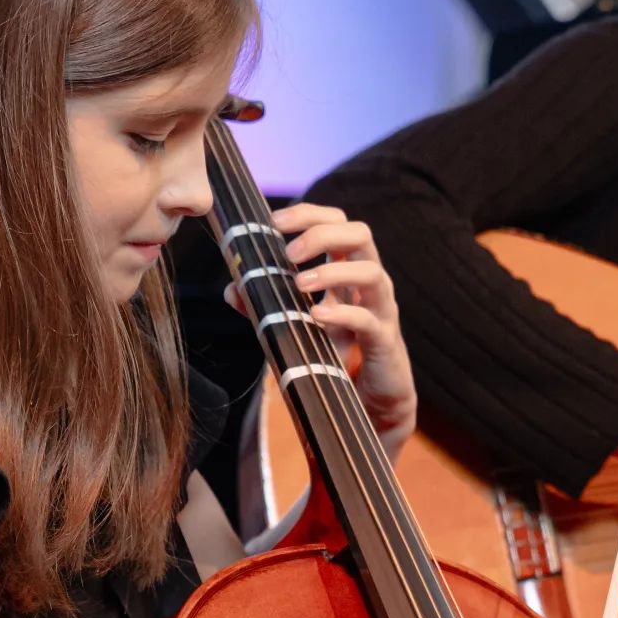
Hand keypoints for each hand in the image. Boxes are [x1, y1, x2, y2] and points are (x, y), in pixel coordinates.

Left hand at [226, 203, 416, 461]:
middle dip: (322, 233)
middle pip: (360, 234)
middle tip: (289, 252)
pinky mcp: (385, 342)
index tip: (274, 221)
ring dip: (333, 272)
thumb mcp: (295, 325)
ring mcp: (381, 310)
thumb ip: (264, 306)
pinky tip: (315, 317)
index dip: (309, 214)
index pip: (337, 222)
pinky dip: (340, 315)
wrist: (370, 403)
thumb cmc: (334, 355)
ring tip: (299, 282)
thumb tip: (232, 288)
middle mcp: (369, 283)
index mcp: (348, 270)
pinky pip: (368, 320)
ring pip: (372, 272)